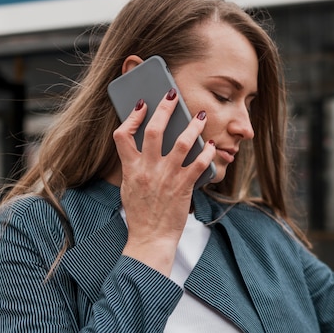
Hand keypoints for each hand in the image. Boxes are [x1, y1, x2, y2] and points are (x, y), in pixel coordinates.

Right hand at [112, 90, 215, 275]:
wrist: (150, 239)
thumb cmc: (141, 214)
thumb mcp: (129, 187)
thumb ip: (135, 165)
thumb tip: (146, 146)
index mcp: (130, 168)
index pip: (122, 135)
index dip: (131, 116)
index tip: (141, 104)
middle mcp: (147, 169)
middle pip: (153, 130)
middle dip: (164, 108)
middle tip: (173, 94)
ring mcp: (166, 177)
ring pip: (181, 142)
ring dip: (192, 125)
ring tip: (200, 115)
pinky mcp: (183, 187)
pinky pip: (198, 164)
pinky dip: (206, 152)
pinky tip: (211, 145)